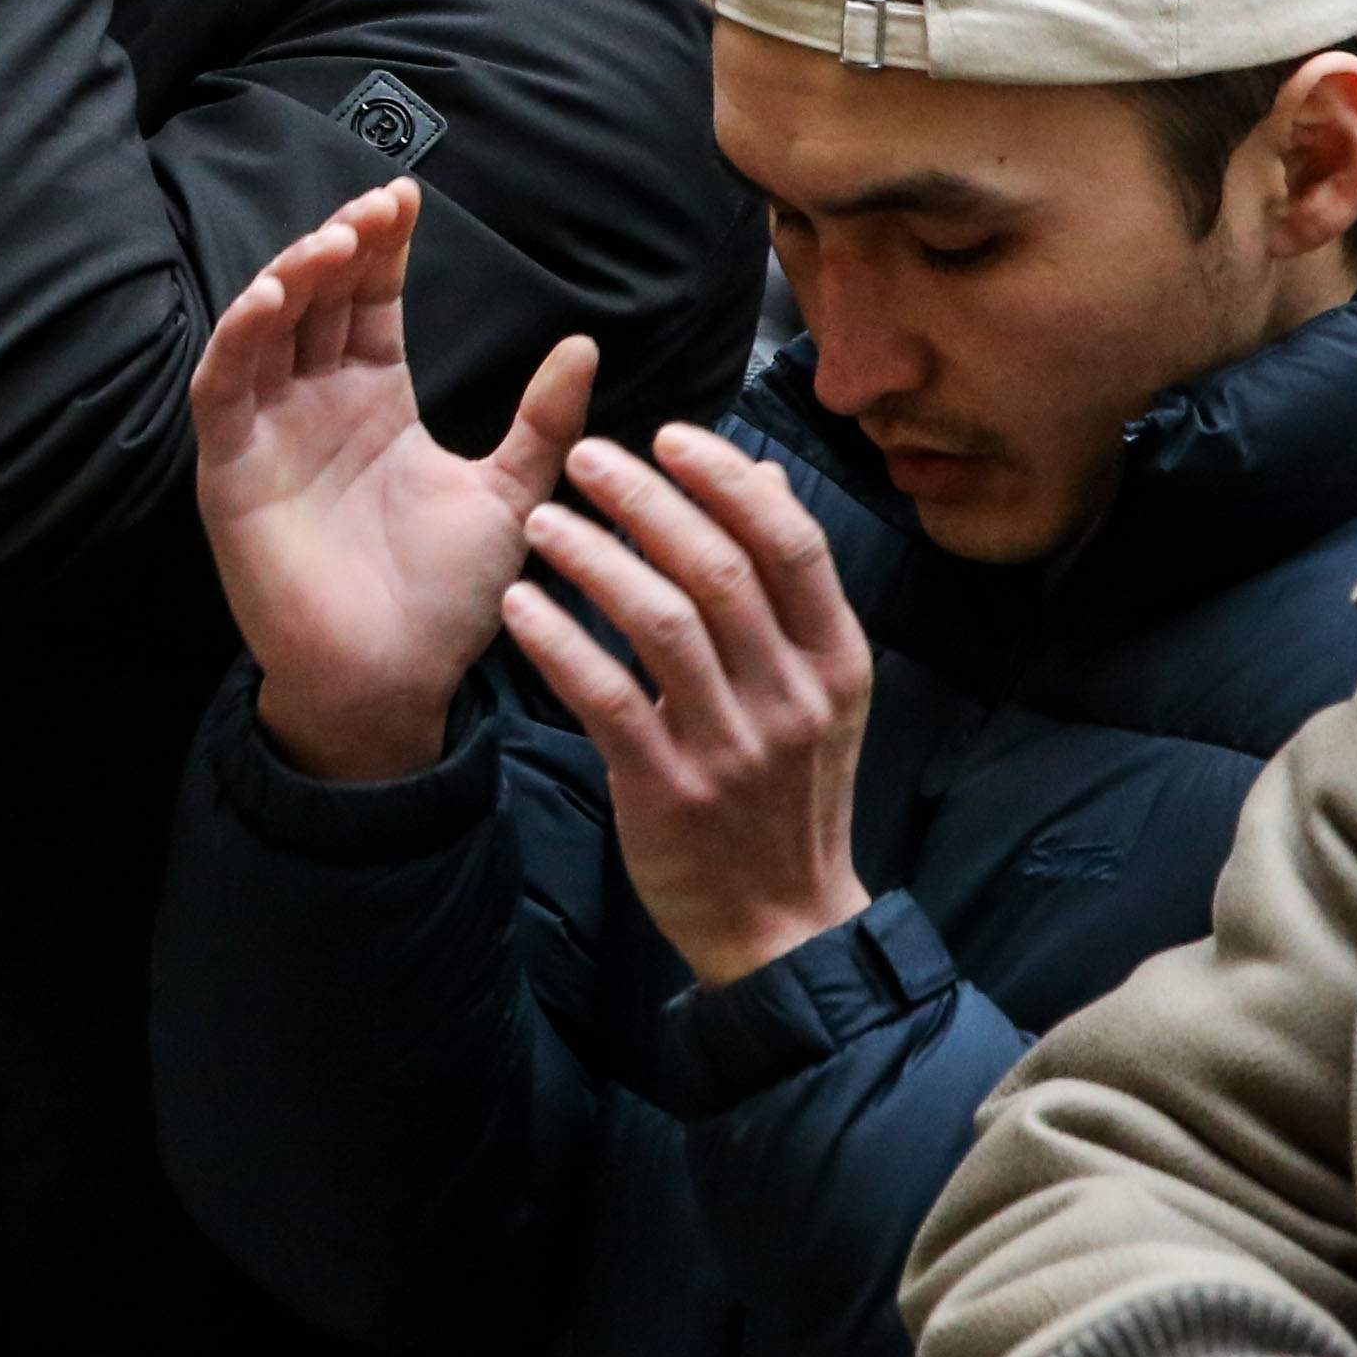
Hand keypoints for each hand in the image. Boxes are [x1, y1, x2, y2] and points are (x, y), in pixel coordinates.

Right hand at [191, 180, 593, 783]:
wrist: (394, 680)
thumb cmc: (446, 599)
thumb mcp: (509, 494)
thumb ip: (542, 420)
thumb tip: (584, 343)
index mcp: (375, 401)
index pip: (370, 301)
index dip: (384, 247)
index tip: (410, 198)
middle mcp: (315, 403)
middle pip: (317, 297)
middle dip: (341, 243)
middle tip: (377, 207)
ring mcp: (268, 431)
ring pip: (263, 327)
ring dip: (290, 275)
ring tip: (333, 241)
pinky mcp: (230, 467)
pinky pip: (222, 386)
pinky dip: (239, 336)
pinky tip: (272, 299)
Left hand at [498, 430, 872, 990]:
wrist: (782, 922)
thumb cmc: (789, 787)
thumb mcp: (819, 688)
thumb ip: (790, 586)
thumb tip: (763, 476)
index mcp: (836, 660)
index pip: (791, 543)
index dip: (726, 479)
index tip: (667, 434)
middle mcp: (792, 696)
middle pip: (719, 569)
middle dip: (647, 500)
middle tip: (584, 455)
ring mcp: (733, 746)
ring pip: (659, 624)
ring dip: (594, 559)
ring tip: (539, 521)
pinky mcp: (669, 790)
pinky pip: (605, 699)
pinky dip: (559, 643)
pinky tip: (520, 604)